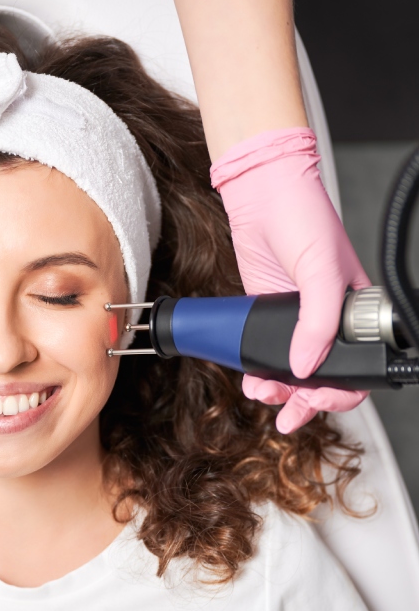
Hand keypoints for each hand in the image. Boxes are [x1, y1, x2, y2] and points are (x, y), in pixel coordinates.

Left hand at [210, 127, 370, 432]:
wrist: (261, 195)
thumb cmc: (304, 219)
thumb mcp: (320, 271)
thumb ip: (317, 323)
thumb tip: (304, 366)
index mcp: (356, 311)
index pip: (357, 365)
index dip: (340, 390)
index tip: (316, 400)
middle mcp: (327, 319)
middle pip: (323, 376)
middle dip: (306, 402)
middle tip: (287, 414)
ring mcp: (296, 319)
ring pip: (293, 371)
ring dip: (280, 392)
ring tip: (262, 395)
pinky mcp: (267, 314)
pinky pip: (266, 354)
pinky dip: (260, 373)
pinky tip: (252, 381)